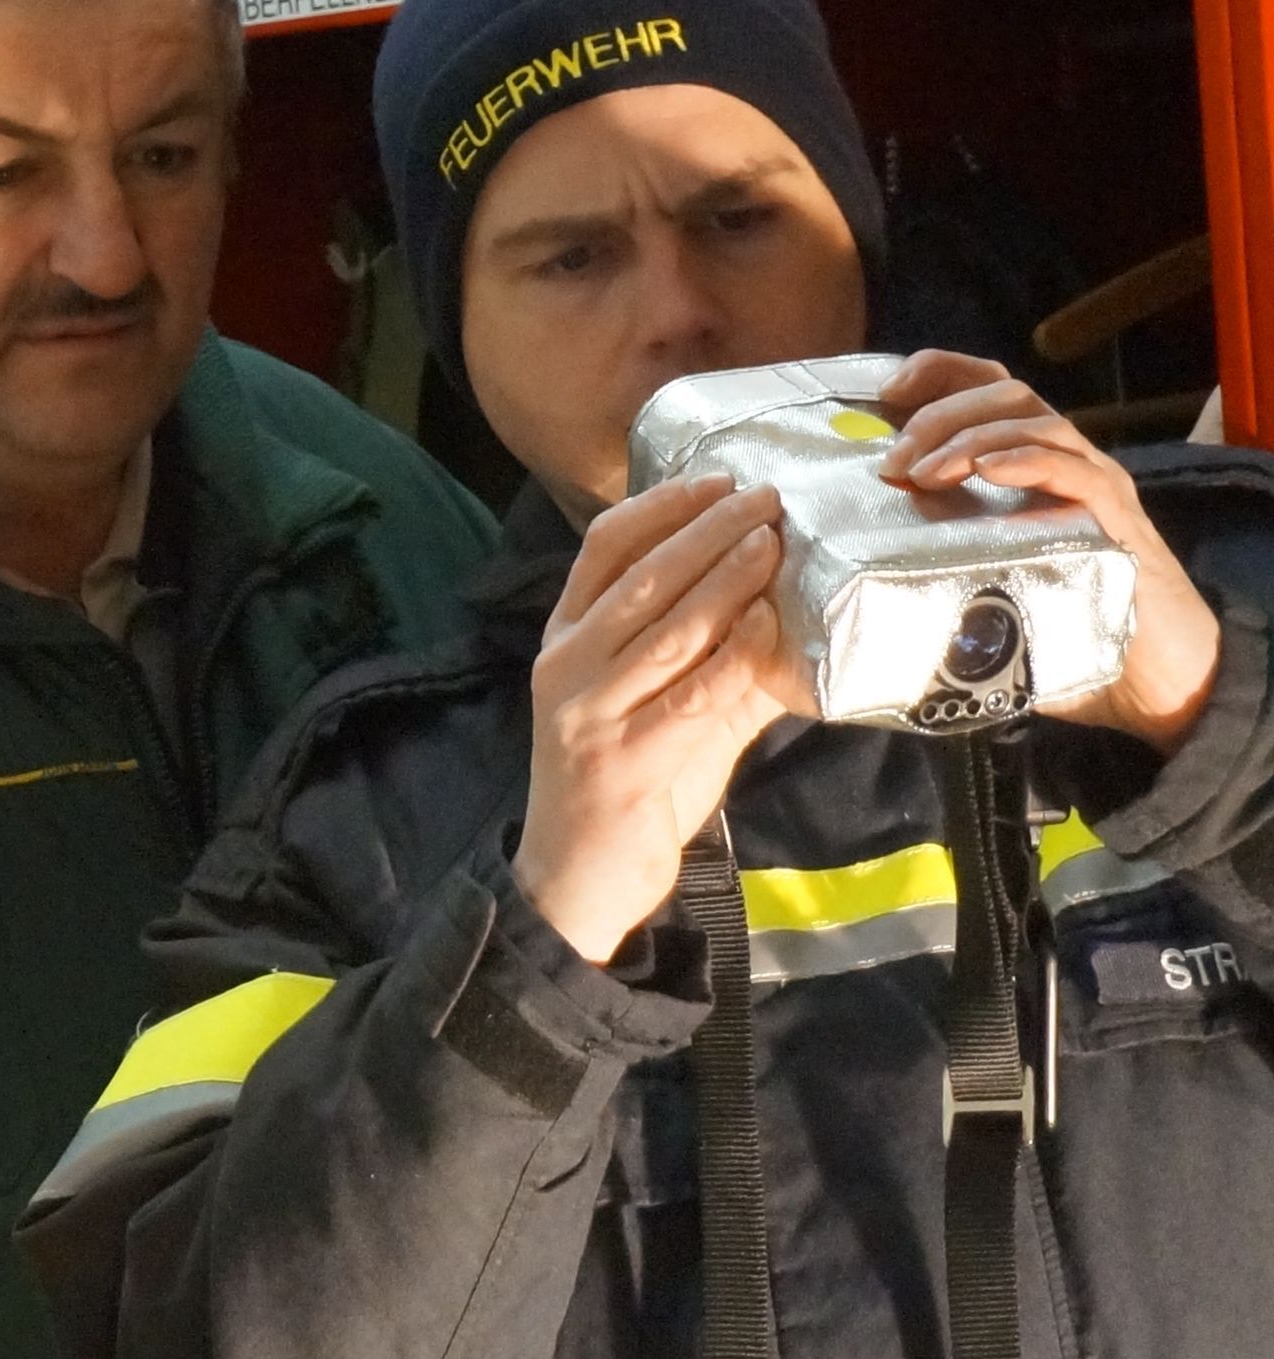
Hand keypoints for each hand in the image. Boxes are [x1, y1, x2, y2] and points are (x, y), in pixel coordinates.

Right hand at [514, 473, 809, 964]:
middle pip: (640, 577)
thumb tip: (792, 607)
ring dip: (725, 578)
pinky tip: (767, 625)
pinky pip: (692, 694)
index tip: (718, 479)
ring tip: (773, 542)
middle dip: (707, 529)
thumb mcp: (662, 709)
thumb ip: (716, 662)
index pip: (603, 551)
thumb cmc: (625, 789)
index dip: (661, 507)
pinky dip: (734, 655)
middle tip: (766, 497)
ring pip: (667, 627)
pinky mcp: (625, 760)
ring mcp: (591, 712)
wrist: (578, 879)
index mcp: (566, 641)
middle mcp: (568, 666)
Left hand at [882, 350, 1220, 752]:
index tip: (886, 389)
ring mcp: (1095, 484)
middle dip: (939, 414)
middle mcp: (1065, 460)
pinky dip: (1027, 460)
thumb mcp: (979, 577)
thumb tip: (847, 555)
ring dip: (970, 436)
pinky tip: (987, 469)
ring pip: (1036, 420)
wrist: (1145, 676)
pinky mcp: (1116, 519)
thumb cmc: (1054, 628)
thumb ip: (931, 552)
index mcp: (1029, 464)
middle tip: (891, 461)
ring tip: (922, 473)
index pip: (989, 387)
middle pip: (1006, 393)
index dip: (939, 373)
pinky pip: (1076, 470)